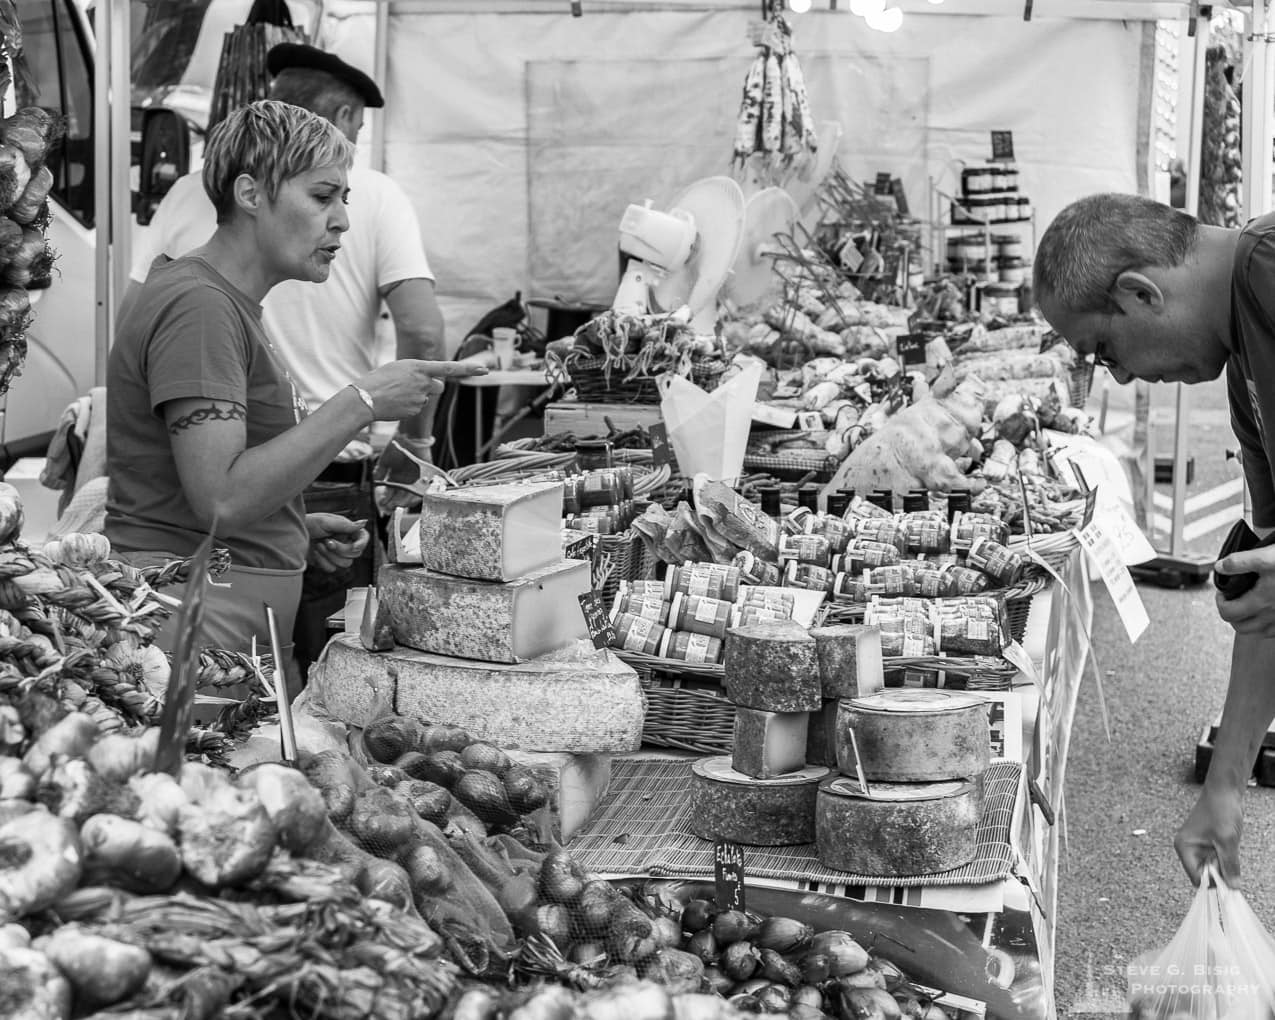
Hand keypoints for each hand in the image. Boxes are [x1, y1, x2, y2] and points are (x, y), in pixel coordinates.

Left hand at [305, 512, 369, 572]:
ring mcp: (336, 554)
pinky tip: (315, 553)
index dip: (362, 543)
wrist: (290, 535)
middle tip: (327, 542)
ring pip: (345, 564)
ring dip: (330, 556)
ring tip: (319, 545)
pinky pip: (332, 569)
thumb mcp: (326, 522)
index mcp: (346, 530)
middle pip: (355, 554)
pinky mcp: (327, 563)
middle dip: (341, 550)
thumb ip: (346, 525)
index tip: (354, 546)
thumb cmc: (308, 523)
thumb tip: (364, 522)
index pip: (363, 537)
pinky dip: (322, 562)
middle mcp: (344, 542)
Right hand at [355, 359, 486, 420]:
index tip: (484, 370)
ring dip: (416, 396)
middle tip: (411, 386)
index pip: (449, 368)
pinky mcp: (416, 410)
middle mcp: (424, 382)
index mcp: (419, 367)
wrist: (365, 398)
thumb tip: (434, 384)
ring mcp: (421, 397)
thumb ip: (418, 373)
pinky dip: (409, 406)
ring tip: (396, 394)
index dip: (469, 369)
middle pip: (439, 386)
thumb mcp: (399, 368)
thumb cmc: (378, 380)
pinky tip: (395, 403)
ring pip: (426, 398)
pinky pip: (417, 408)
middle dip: (431, 387)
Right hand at [375, 435, 432, 512]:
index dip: (386, 499)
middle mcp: (406, 480)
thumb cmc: (396, 447)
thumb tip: (373, 485)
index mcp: (395, 478)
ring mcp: (416, 480)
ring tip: (397, 505)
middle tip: (389, 508)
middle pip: (400, 496)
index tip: (382, 504)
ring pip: (410, 495)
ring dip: (404, 502)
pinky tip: (410, 500)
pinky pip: (422, 490)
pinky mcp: (426, 477)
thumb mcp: (384, 461)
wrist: (410, 436)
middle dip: (394, 503)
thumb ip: (379, 473)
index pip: (390, 493)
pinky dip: (416, 496)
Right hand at [1174, 783, 1242, 885]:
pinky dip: (1226, 856)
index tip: (1228, 882)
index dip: (1212, 881)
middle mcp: (1188, 847)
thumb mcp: (1226, 841)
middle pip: (1204, 873)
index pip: (1196, 877)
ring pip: (1213, 866)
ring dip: (1224, 862)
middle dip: (1219, 870)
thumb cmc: (1219, 809)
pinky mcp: (1208, 842)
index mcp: (1184, 847)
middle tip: (1228, 856)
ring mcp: (1198, 845)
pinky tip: (1228, 843)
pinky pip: (1217, 858)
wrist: (1224, 790)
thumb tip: (1232, 886)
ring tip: (1228, 845)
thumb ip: (1229, 865)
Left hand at [1215, 545, 1274, 635]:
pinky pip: (1273, 632)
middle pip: (1240, 628)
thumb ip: (1240, 562)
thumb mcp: (1267, 557)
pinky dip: (1265, 624)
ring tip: (1248, 605)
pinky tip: (1267, 610)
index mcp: (1261, 602)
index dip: (1219, 603)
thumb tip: (1220, 568)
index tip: (1223, 592)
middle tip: (1232, 599)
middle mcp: (1272, 617)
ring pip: (1257, 632)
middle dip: (1231, 614)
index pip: (1227, 614)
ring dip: (1247, 621)